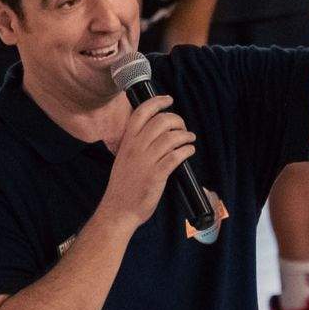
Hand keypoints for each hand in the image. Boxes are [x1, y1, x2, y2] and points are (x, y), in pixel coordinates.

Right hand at [98, 93, 195, 226]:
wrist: (119, 209)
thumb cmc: (124, 185)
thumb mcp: (124, 158)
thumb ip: (136, 144)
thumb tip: (157, 132)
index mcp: (127, 141)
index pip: (141, 112)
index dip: (157, 102)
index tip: (168, 100)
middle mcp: (136, 148)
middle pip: (161, 121)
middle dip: (177, 120)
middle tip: (182, 128)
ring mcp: (146, 161)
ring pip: (171, 137)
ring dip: (186, 136)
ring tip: (190, 139)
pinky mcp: (157, 175)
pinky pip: (176, 156)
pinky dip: (187, 150)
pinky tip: (189, 151)